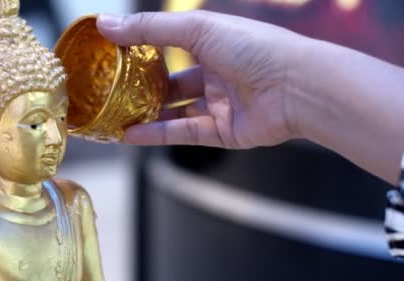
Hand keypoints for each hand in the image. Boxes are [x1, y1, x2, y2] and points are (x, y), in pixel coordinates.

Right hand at [97, 10, 306, 148]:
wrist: (297, 87)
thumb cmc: (255, 48)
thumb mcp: (197, 29)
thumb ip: (150, 29)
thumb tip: (105, 24)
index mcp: (214, 42)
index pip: (171, 44)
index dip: (143, 49)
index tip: (113, 55)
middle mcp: (217, 72)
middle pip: (172, 81)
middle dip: (143, 87)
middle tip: (111, 92)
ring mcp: (220, 103)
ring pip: (176, 110)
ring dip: (146, 114)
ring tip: (114, 116)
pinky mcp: (223, 131)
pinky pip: (184, 132)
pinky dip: (158, 134)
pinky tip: (131, 134)